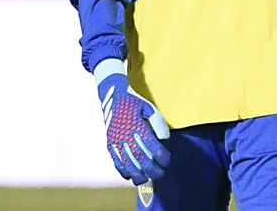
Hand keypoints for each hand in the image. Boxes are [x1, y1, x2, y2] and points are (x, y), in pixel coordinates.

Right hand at [95, 59, 170, 184]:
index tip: (167, 161)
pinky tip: (129, 176)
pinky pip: (116, 161)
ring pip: (128, 163)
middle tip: (160, 174)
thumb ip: (158, 123)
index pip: (153, 147)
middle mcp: (126, 135)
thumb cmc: (133, 102)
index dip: (162, 157)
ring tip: (145, 179)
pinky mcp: (110, 143)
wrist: (112, 95)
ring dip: (138, 174)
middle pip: (141, 159)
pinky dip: (123, 170)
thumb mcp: (149, 107)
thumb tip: (164, 139)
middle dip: (152, 170)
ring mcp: (116, 140)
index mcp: (138, 126)